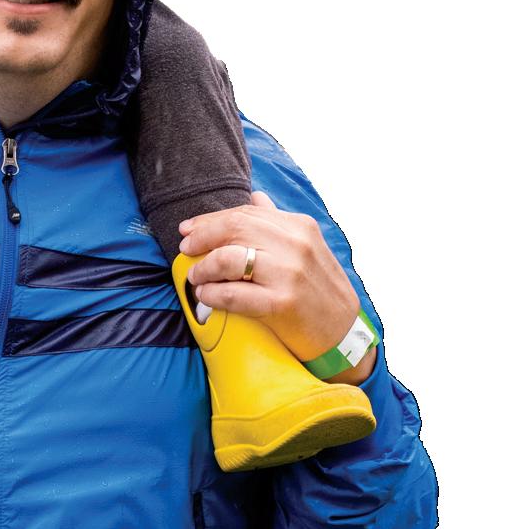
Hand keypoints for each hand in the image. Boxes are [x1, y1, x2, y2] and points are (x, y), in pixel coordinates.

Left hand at [178, 192, 375, 383]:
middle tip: (186, 249)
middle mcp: (295, 245)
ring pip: (229, 258)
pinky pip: (233, 294)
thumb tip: (255, 197)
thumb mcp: (306, 247)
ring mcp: (289, 274)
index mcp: (298, 226)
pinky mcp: (282, 304)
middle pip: (233, 228)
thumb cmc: (317, 288)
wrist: (343, 332)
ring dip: (204, 266)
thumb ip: (277, 221)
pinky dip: (212, 293)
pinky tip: (205, 295)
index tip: (188, 229)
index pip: (244, 213)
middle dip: (202, 237)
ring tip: (196, 276)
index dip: (209, 220)